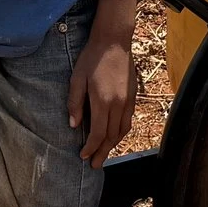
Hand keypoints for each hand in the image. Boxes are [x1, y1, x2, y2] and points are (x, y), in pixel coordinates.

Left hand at [68, 27, 134, 165]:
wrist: (114, 41)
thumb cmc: (92, 58)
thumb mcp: (77, 79)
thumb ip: (75, 103)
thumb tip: (74, 126)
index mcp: (103, 101)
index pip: (98, 133)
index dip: (90, 147)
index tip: (83, 156)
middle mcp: (118, 104)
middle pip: (111, 136)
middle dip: (102, 152)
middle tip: (94, 165)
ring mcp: (128, 101)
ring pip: (122, 131)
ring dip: (113, 145)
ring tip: (103, 154)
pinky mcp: (133, 97)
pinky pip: (128, 121)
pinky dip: (120, 133)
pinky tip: (113, 137)